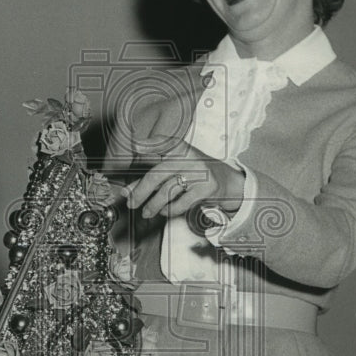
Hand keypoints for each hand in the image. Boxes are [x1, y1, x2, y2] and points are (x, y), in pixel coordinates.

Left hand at [123, 140, 245, 218]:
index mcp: (182, 149)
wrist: (228, 182)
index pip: (166, 143)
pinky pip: (181, 203)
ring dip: (153, 205)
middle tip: (130, 203)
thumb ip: (152, 177)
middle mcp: (190, 158)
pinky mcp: (207, 189)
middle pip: (158, 174)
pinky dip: (168, 210)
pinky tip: (163, 211)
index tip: (136, 145)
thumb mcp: (176, 169)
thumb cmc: (195, 174)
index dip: (151, 143)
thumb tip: (127, 191)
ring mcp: (200, 173)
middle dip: (141, 191)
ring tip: (146, 212)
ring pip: (167, 191)